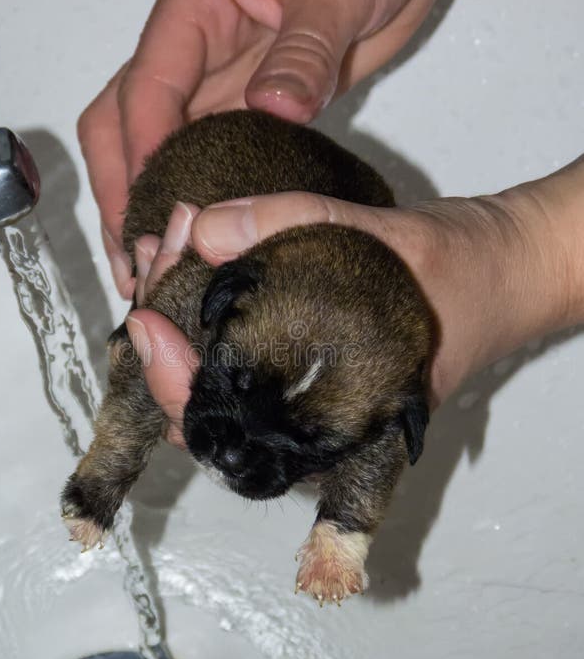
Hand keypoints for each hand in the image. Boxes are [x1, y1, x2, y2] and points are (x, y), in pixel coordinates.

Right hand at [78, 0, 472, 295]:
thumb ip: (305, 47)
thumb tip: (271, 110)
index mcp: (196, 2)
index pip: (146, 88)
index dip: (141, 154)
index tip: (152, 213)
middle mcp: (193, 44)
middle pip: (122, 121)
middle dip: (120, 189)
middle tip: (134, 259)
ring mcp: (217, 77)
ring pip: (154, 146)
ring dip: (146, 202)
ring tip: (152, 267)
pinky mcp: (248, 103)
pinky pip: (204, 153)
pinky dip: (193, 196)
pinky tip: (198, 238)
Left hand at [127, 157, 583, 443]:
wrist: (512, 268)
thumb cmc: (464, 271)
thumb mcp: (385, 235)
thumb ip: (293, 224)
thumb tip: (201, 228)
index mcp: (340, 424)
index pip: (233, 433)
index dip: (175, 386)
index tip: (145, 322)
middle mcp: (318, 427)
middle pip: (209, 417)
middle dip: (161, 349)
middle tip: (148, 272)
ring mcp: (310, 400)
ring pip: (219, 391)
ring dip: (178, 332)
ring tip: (160, 261)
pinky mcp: (306, 367)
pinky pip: (241, 360)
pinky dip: (205, 319)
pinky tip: (190, 265)